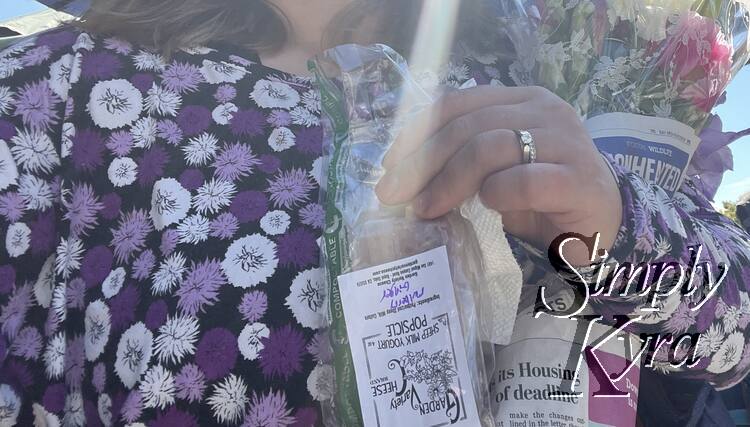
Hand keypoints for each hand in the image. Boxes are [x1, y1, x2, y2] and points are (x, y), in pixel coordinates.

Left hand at [375, 85, 622, 264]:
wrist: (598, 224)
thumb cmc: (540, 197)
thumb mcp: (494, 169)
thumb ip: (461, 157)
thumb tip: (402, 173)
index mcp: (520, 100)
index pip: (457, 104)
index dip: (417, 132)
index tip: (389, 164)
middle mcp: (544, 111)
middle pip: (467, 126)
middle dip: (422, 162)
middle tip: (394, 193)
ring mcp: (566, 142)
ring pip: (490, 148)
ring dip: (449, 181)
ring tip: (427, 208)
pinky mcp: (579, 179)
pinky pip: (524, 180)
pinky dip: (497, 194)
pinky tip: (486, 206)